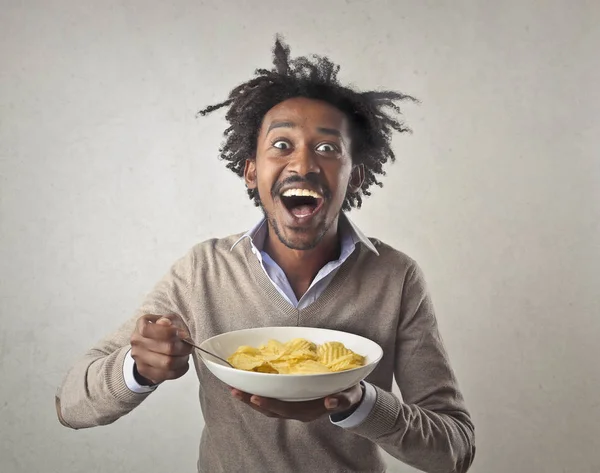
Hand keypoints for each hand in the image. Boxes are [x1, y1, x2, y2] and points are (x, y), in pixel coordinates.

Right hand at [130, 314, 192, 384]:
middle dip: (183, 348)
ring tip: (186, 355)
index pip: (149, 330)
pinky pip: (166, 375)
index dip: (169, 332)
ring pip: (167, 363)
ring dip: (182, 360)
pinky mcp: (144, 371)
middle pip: (166, 348)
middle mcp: (137, 342)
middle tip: (190, 346)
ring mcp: (139, 358)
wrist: (153, 345)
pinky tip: (183, 364)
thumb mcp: (170, 319)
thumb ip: (169, 320)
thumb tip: (165, 323)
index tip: (184, 334)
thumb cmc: (165, 330)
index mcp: (142, 325)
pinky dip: (180, 370)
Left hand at [229, 383, 363, 421]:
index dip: (269, 404)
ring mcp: (292, 407)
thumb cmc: (347, 393)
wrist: (348, 397)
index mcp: (308, 411)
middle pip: (270, 410)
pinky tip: (248, 384)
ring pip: (267, 406)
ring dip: (250, 399)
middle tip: (234, 391)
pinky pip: (271, 399)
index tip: (254, 397)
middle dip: (251, 401)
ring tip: (234, 389)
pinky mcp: (290, 400)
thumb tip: (330, 402)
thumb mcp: (348, 396)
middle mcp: (297, 411)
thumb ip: (341, 400)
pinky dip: (258, 392)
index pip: (284, 409)